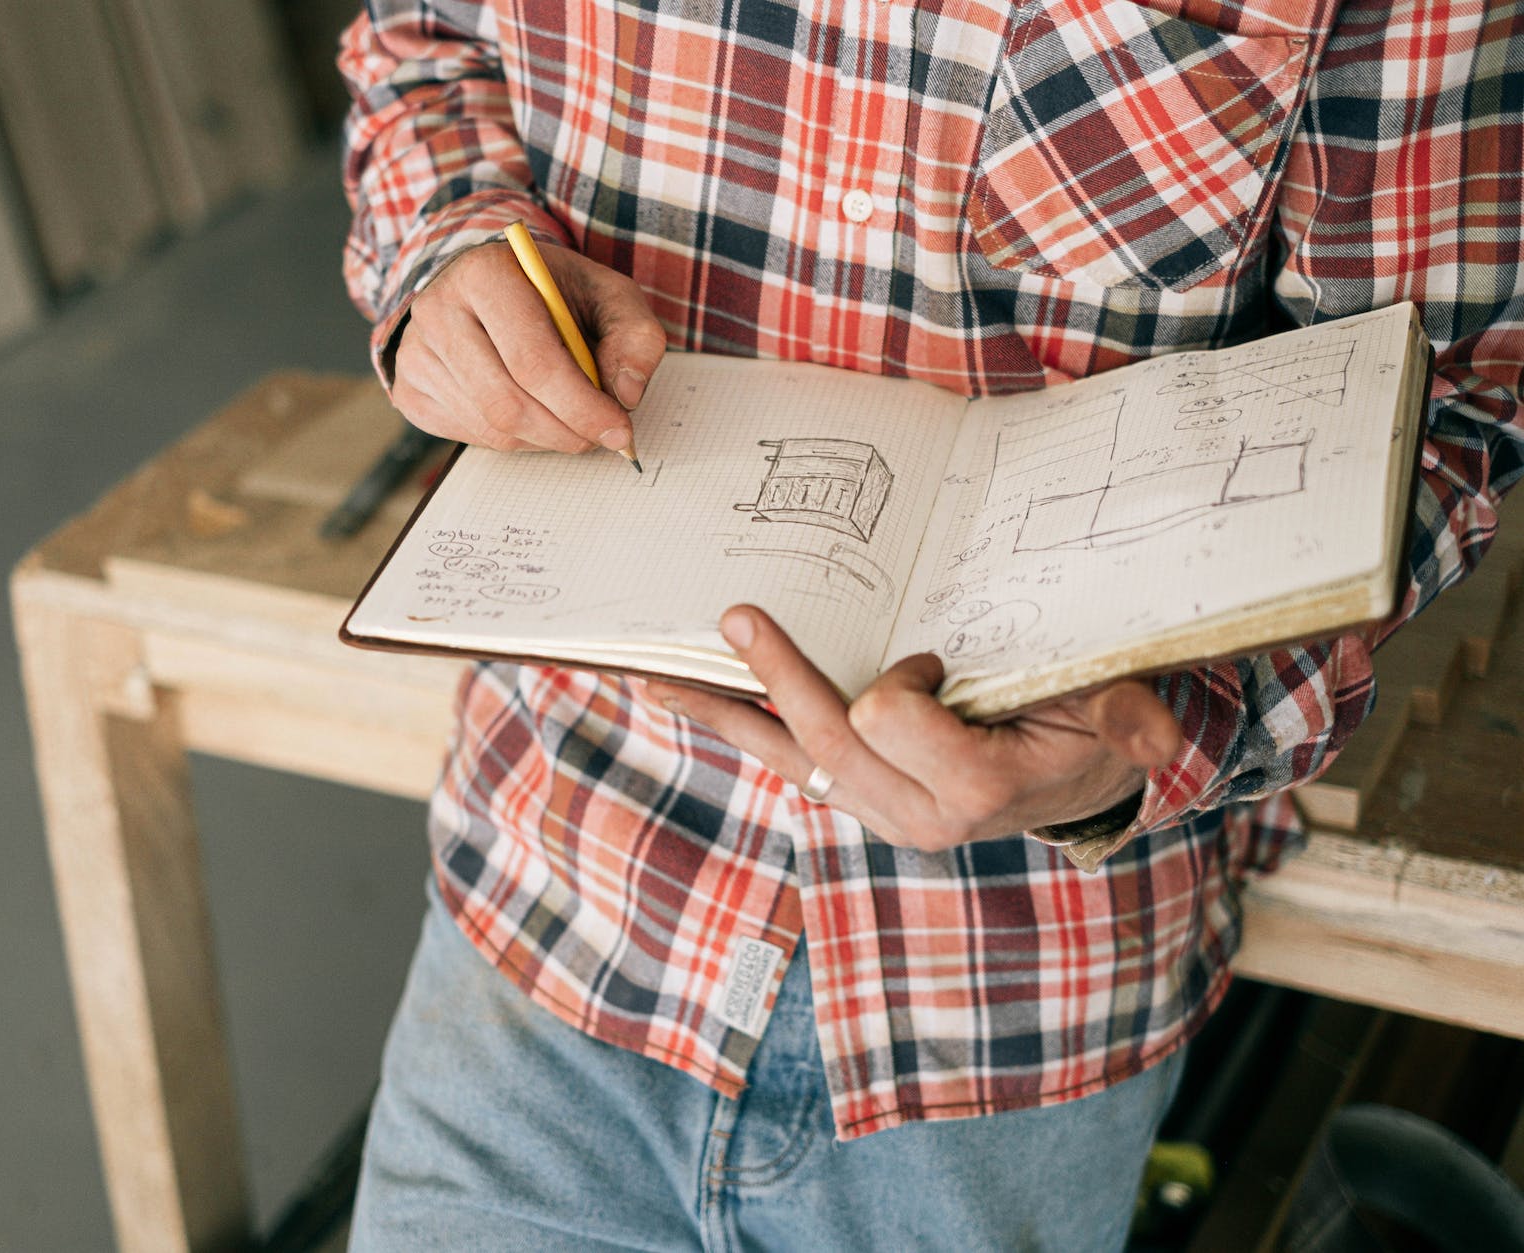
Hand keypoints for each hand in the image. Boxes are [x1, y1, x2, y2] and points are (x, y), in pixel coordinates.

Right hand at [391, 239, 666, 452]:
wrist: (490, 285)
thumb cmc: (553, 292)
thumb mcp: (607, 294)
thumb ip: (634, 337)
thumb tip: (626, 395)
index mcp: (485, 274)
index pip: (533, 360)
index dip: (581, 406)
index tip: (619, 430)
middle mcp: (439, 310)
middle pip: (508, 404)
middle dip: (565, 432)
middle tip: (600, 436)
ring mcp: (417, 353)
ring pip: (491, 428)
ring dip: (545, 438)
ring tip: (570, 419)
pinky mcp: (410, 389)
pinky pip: (470, 435)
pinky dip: (514, 439)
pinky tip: (533, 413)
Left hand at [645, 606, 1184, 852]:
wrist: (1081, 787)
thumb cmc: (1093, 730)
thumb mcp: (1118, 710)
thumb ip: (1127, 716)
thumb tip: (1157, 734)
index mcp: (978, 788)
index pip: (892, 719)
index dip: (900, 681)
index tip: (927, 658)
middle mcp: (918, 814)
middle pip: (826, 743)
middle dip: (778, 677)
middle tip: (734, 615)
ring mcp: (879, 813)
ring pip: (787, 760)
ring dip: (722, 713)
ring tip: (653, 676)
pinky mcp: (857, 801)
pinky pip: (786, 763)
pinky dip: (736, 724)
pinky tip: (681, 694)